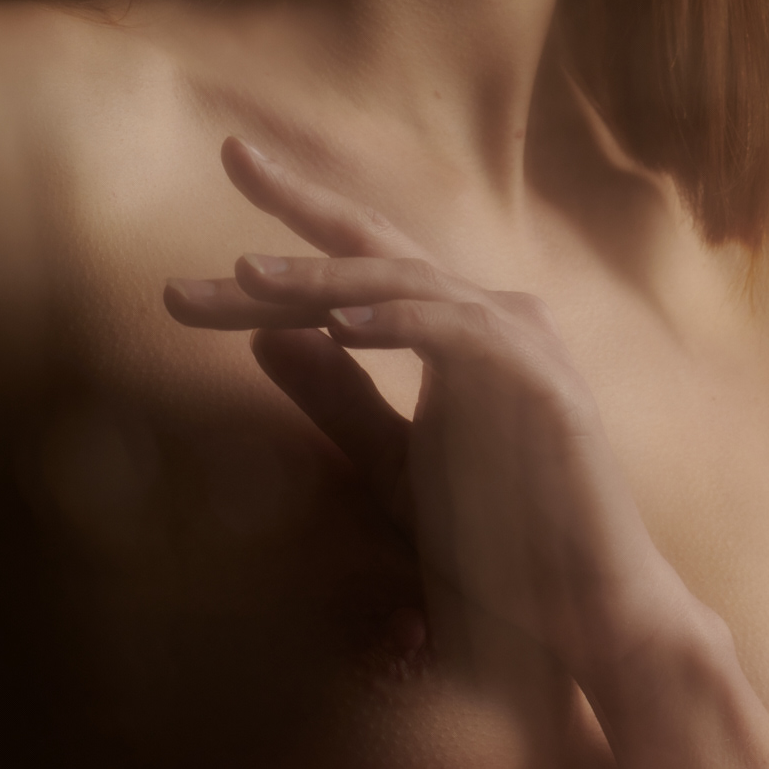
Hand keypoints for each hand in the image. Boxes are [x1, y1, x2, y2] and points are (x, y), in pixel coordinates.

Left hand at [166, 139, 688, 675]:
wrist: (583, 612)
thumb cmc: (497, 545)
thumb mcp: (389, 466)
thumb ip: (337, 400)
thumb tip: (263, 336)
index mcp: (450, 334)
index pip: (352, 279)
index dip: (277, 263)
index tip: (185, 278)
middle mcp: (486, 320)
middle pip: (377, 249)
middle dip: (301, 204)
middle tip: (233, 156)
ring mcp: (519, 344)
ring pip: (408, 281)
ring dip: (324, 276)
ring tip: (248, 275)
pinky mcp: (542, 382)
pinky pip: (459, 333)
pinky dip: (399, 322)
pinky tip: (338, 326)